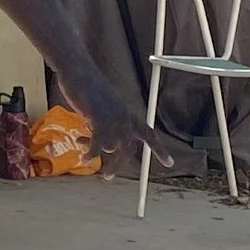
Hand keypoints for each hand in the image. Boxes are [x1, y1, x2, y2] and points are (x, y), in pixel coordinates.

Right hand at [64, 68, 182, 173]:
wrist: (80, 72)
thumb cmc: (90, 88)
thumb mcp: (106, 108)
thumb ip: (110, 125)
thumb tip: (107, 145)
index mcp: (130, 114)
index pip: (150, 135)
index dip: (160, 150)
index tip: (169, 164)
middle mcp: (126, 118)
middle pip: (128, 150)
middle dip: (117, 165)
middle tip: (108, 177)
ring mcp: (114, 119)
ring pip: (111, 149)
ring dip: (96, 153)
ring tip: (84, 153)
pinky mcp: (100, 120)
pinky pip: (98, 145)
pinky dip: (90, 153)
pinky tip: (83, 158)